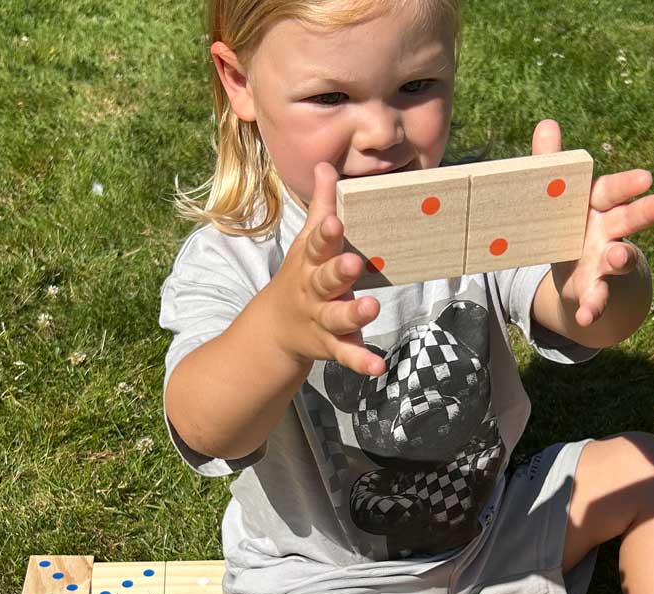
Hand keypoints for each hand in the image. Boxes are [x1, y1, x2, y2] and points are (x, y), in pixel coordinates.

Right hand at [272, 161, 385, 375]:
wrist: (275, 329)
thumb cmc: (302, 275)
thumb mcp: (306, 243)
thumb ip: (321, 205)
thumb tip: (325, 165)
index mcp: (311, 262)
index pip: (318, 244)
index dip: (326, 233)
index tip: (335, 221)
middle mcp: (314, 290)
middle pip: (326, 280)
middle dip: (339, 272)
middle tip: (354, 264)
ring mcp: (321, 319)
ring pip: (337, 317)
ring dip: (354, 314)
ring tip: (373, 308)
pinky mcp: (331, 345)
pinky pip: (346, 353)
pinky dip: (361, 362)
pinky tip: (378, 367)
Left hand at [532, 119, 653, 326]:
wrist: (575, 273)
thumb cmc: (569, 224)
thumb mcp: (558, 198)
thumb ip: (552, 165)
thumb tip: (546, 124)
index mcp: (596, 205)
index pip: (612, 190)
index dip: (627, 185)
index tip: (645, 178)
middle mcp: (608, 232)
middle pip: (629, 219)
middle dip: (648, 211)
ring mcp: (603, 263)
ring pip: (619, 259)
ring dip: (622, 258)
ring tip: (620, 257)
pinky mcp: (593, 290)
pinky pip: (596, 300)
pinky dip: (592, 309)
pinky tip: (586, 318)